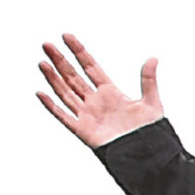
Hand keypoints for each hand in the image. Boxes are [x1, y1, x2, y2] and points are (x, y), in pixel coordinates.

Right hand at [35, 33, 160, 148]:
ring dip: (53, 78)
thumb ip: (149, 80)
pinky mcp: (83, 131)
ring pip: (66, 93)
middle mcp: (96, 102)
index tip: (66, 36)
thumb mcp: (152, 103)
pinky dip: (52, 106)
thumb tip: (153, 58)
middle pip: (73, 77)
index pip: (91, 67)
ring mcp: (88, 116)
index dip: (79, 52)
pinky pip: (63, 116)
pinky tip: (41, 93)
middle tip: (47, 44)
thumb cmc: (151, 133)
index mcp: (111, 93)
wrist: (148, 157)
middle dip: (60, 61)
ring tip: (42, 62)